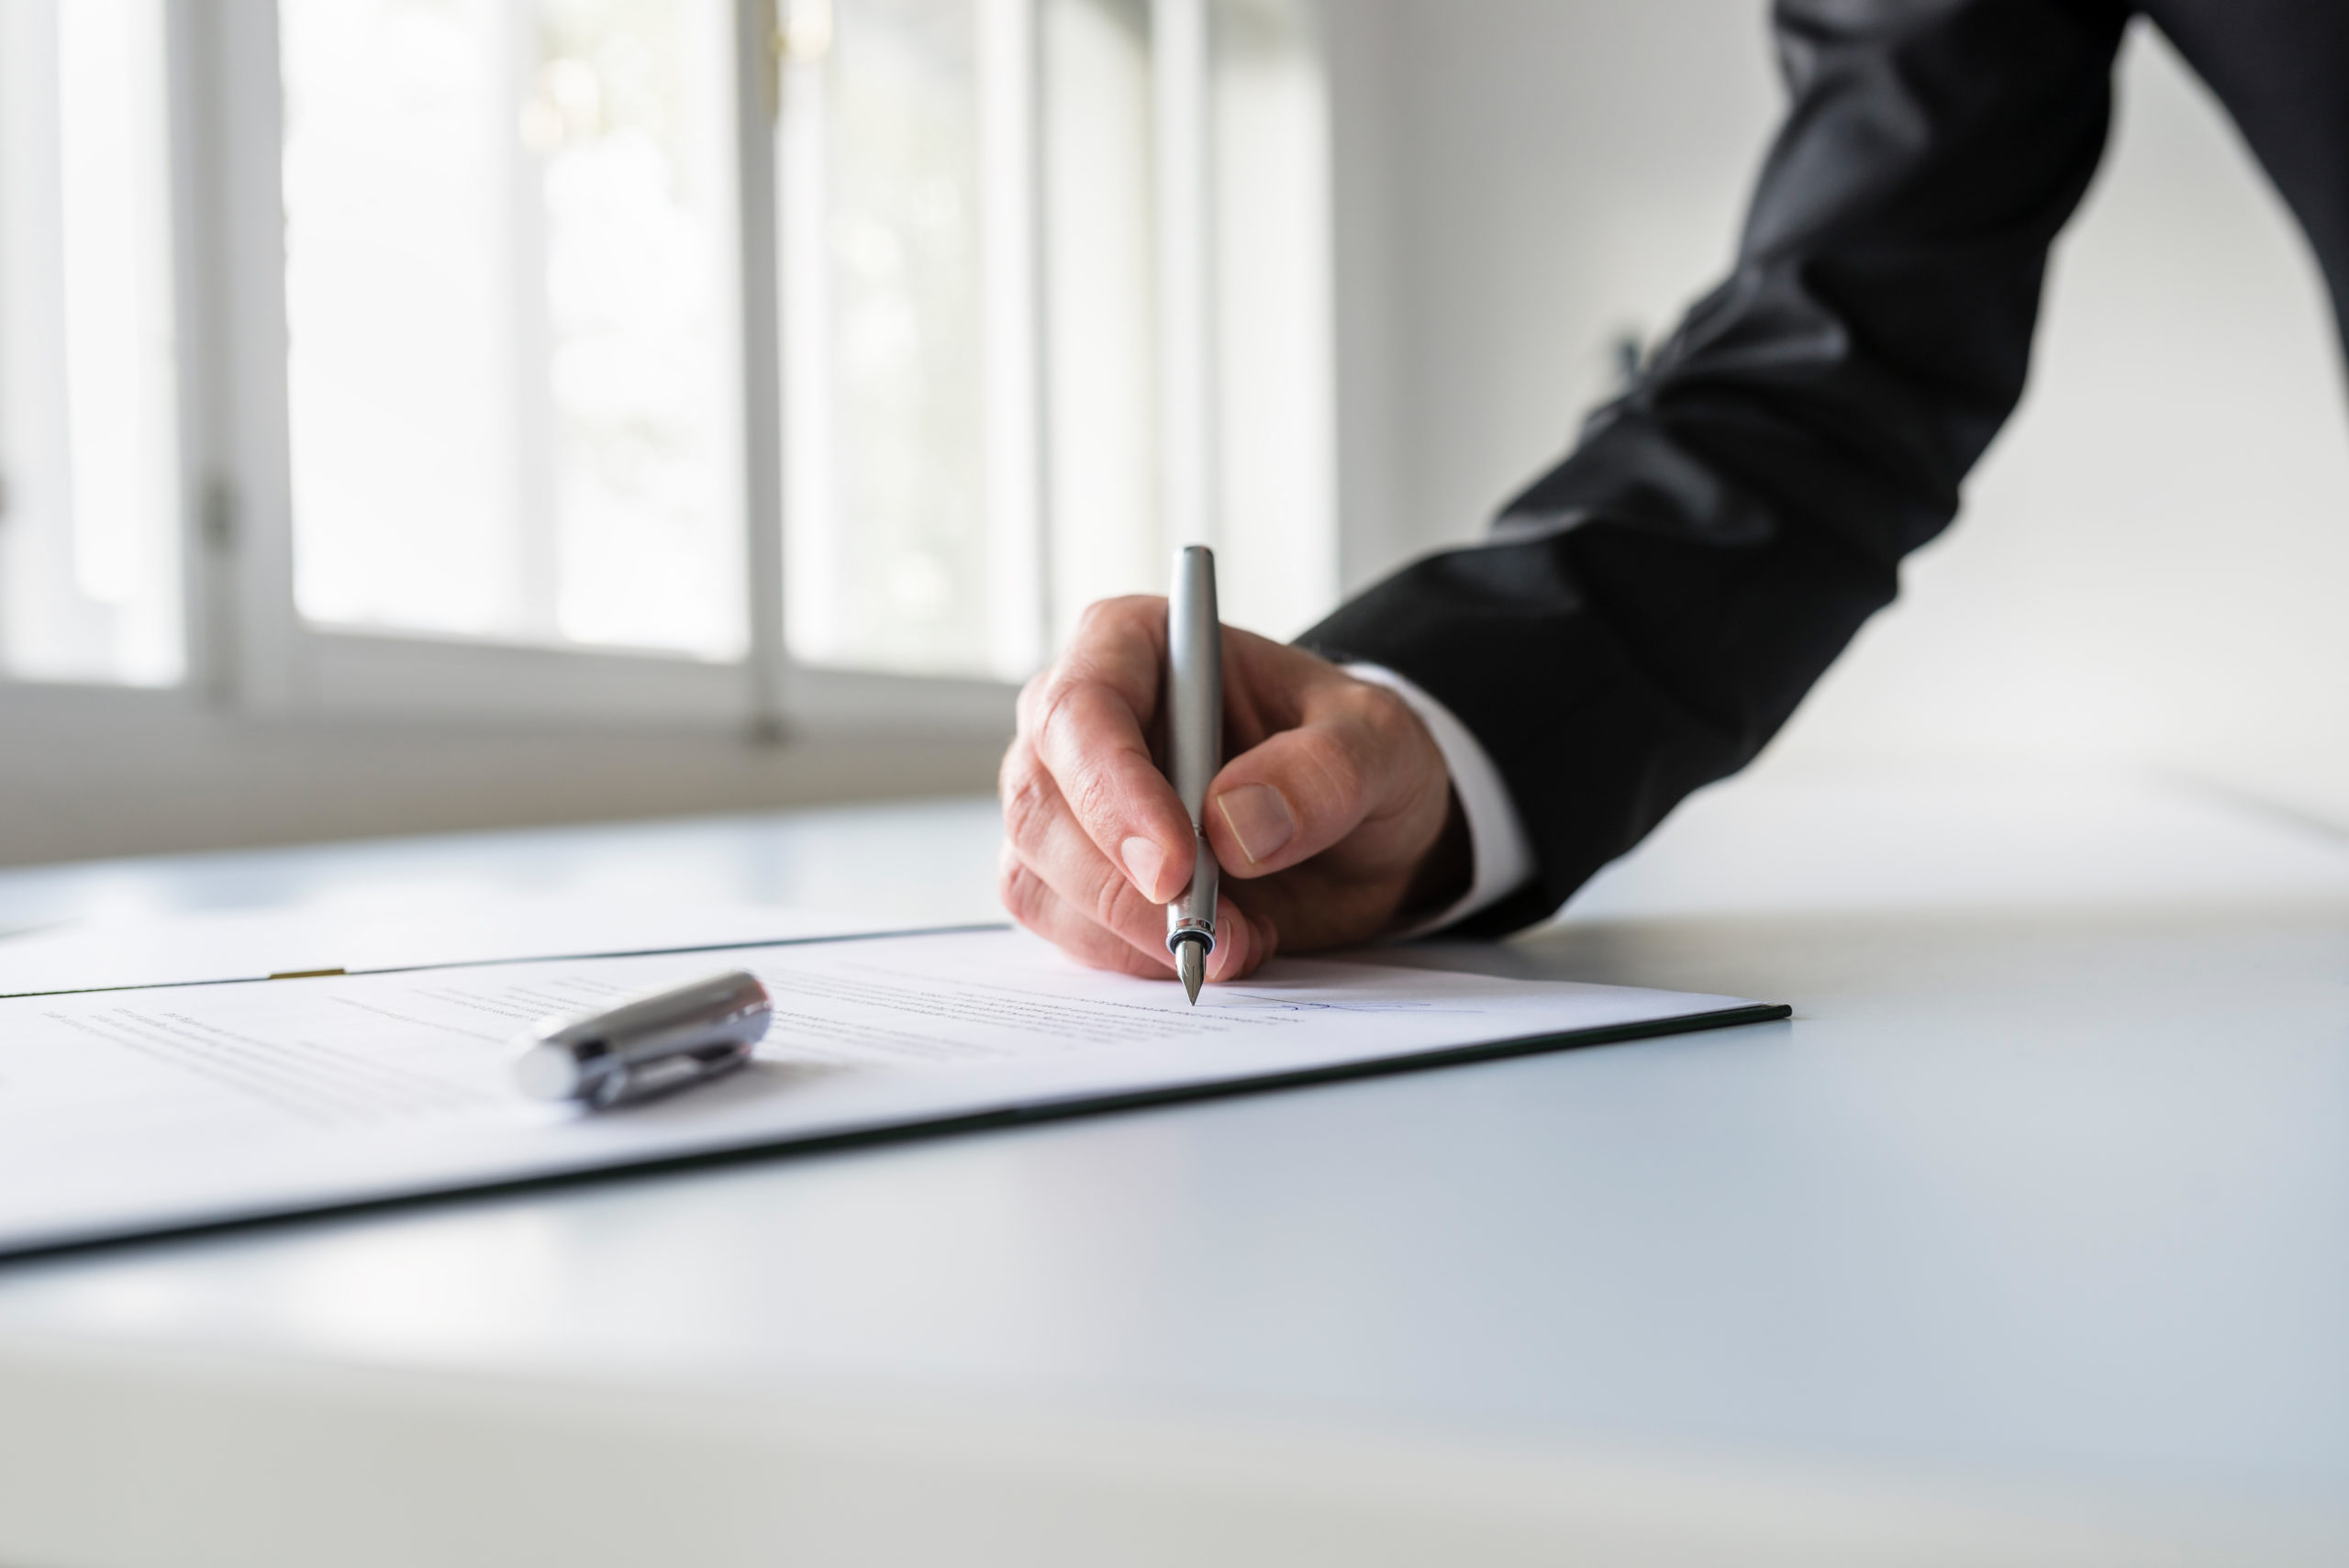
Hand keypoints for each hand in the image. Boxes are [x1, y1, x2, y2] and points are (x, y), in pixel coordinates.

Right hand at [998, 596, 1468, 982]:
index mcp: (1134, 643)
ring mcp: (1063, 800)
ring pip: (1037, 876)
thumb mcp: (1380, 744)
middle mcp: (1077, 719)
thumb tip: (1234, 824)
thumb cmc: (1353, 756)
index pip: (1081, 710)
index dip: (1113, 792)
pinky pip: (1063, 929)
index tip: (1174, 867)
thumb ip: (1324, 770)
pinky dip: (1131, 956)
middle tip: (1212, 932)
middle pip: (1040, 804)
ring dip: (1131, 932)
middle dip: (1120, 886)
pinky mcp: (1068, 875)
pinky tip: (1208, 947)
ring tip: (1239, 940)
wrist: (1358, 831)